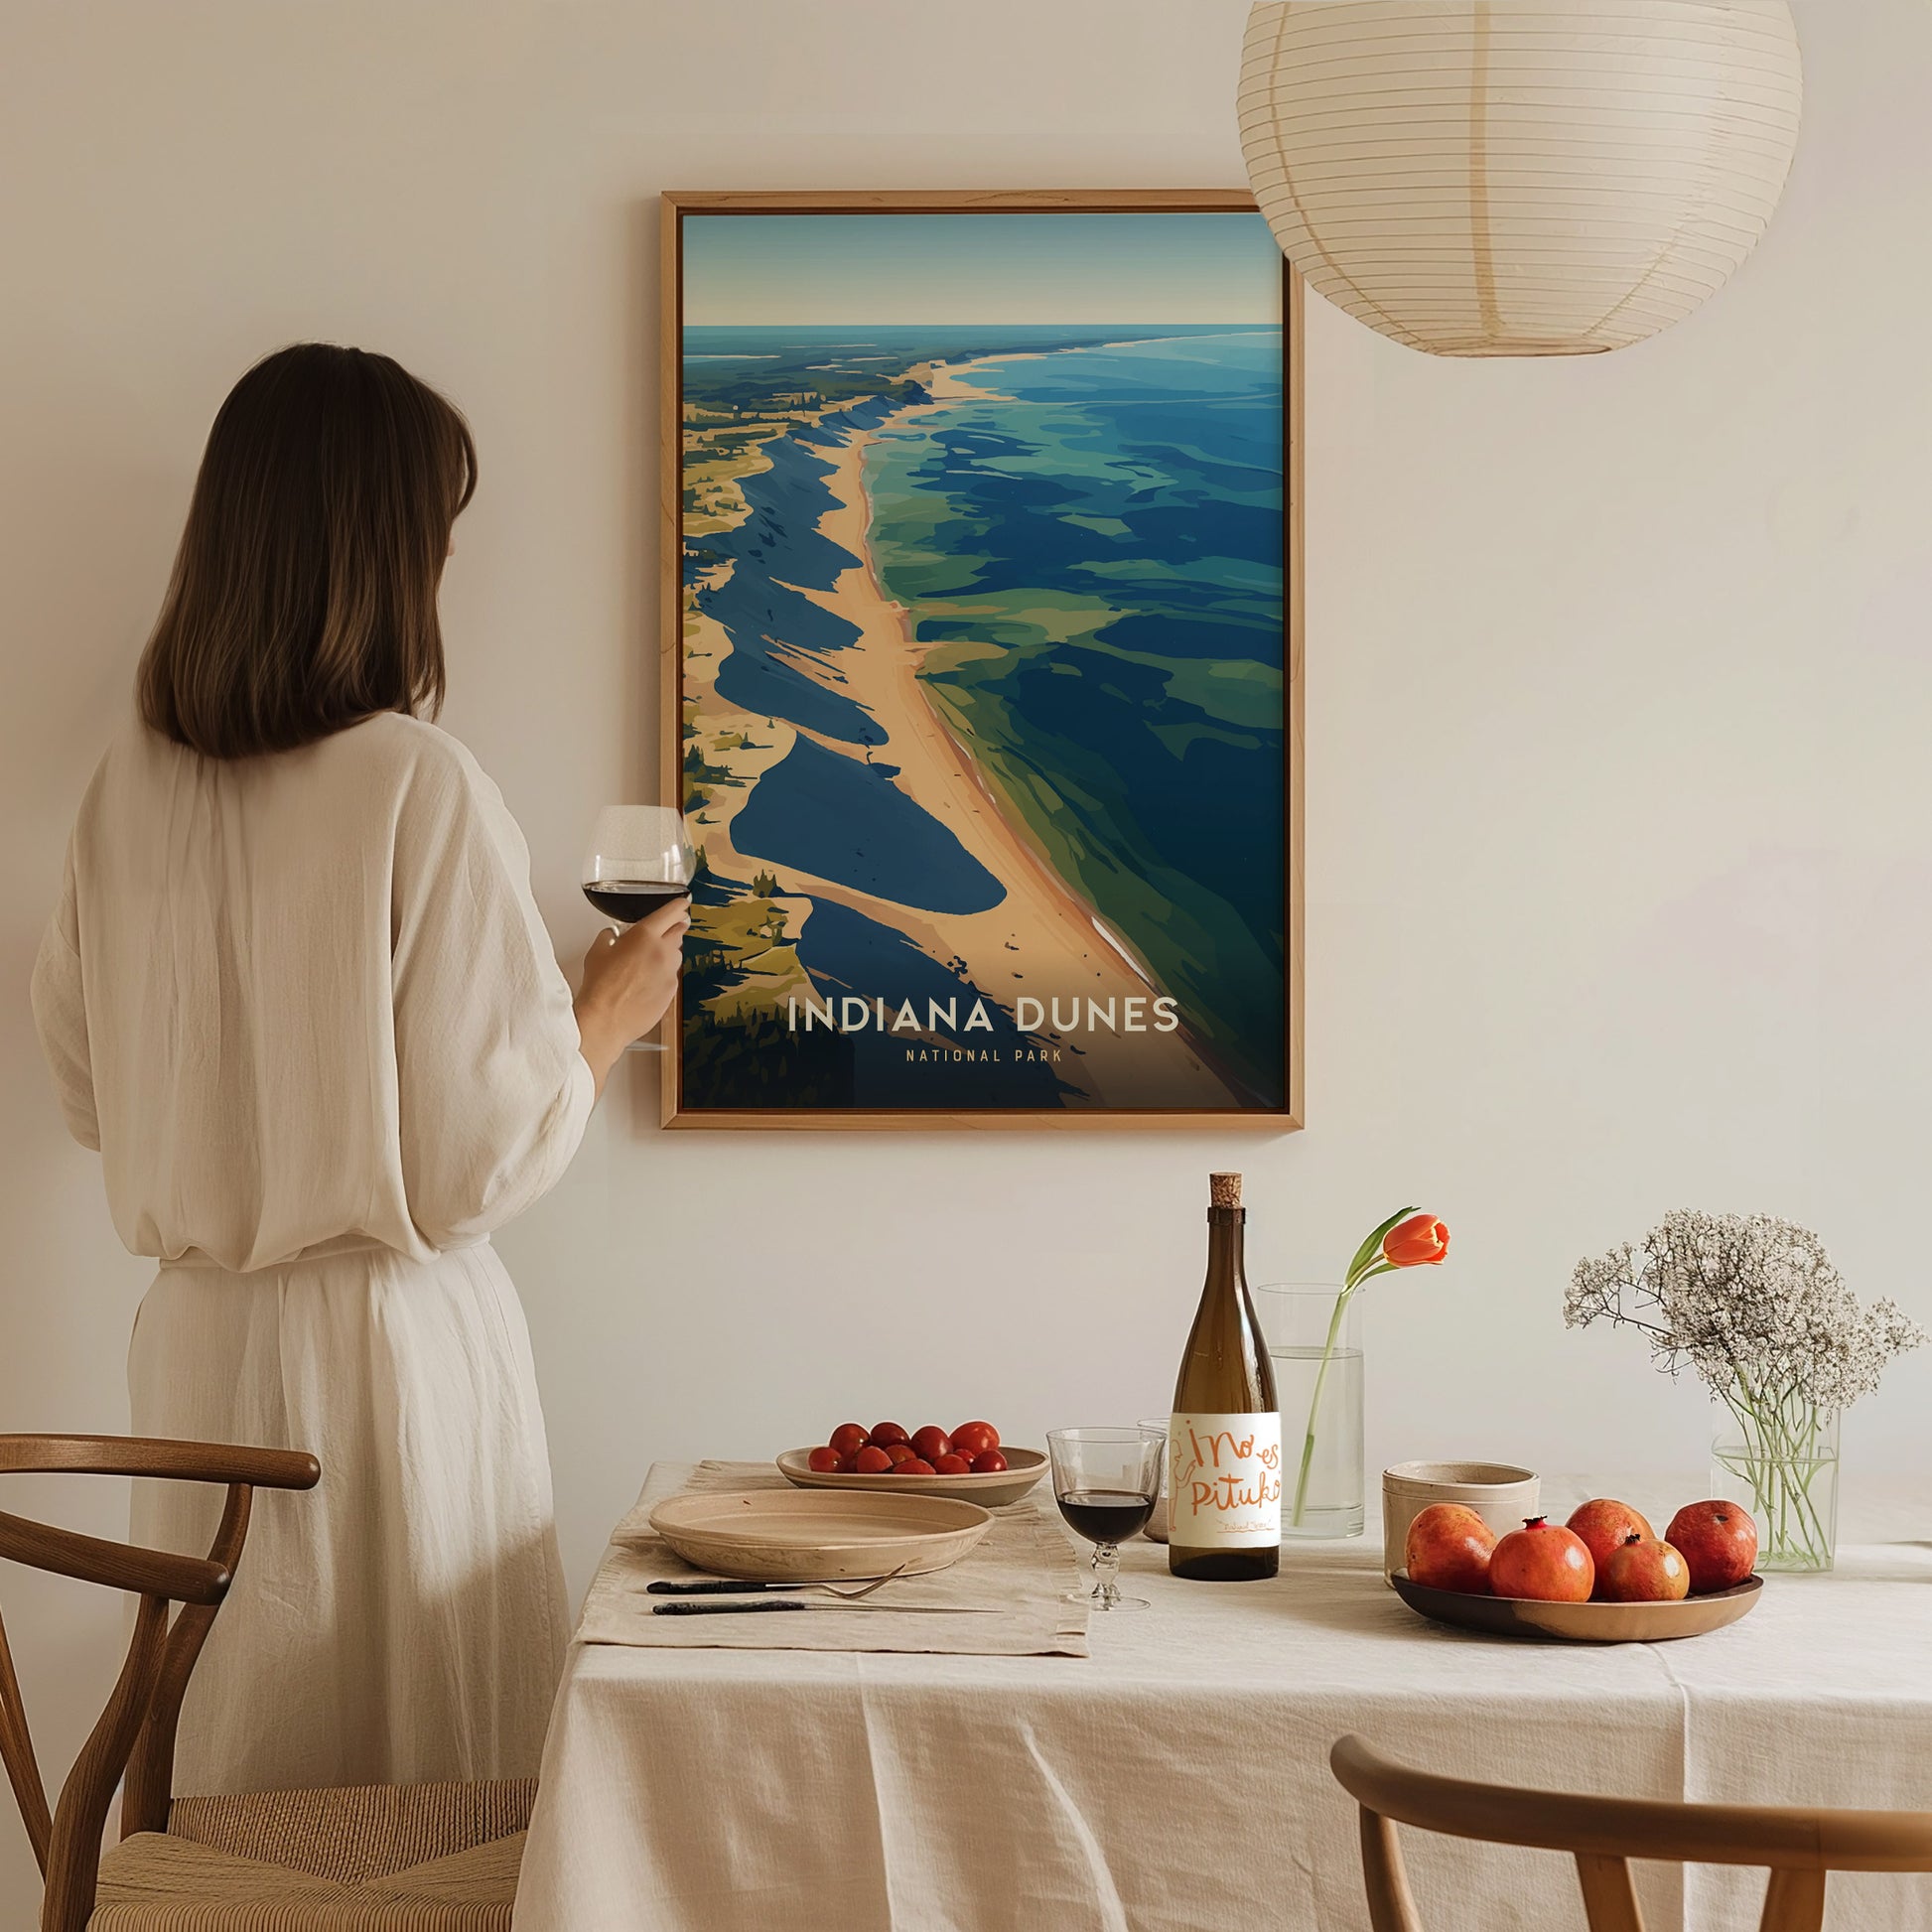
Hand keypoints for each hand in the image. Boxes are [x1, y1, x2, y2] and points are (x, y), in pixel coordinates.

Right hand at [574, 895, 690, 1094]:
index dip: (679, 905)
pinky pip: (671, 976)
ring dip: (668, 953)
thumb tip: (612, 935)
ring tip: (648, 961)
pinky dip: (663, 975)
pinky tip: (646, 982)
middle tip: (667, 929)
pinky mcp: (672, 991)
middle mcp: (663, 951)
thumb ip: (609, 937)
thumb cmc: (600, 986)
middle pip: (679, 932)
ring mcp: (670, 972)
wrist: (606, 1019)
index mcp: (645, 935)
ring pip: (676, 955)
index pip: (671, 912)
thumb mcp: (597, 951)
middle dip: (674, 928)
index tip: (683, 903)